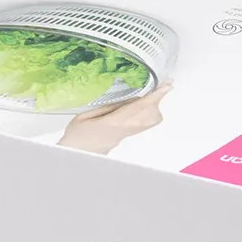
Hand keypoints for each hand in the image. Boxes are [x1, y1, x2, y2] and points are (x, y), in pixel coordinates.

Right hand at [57, 82, 172, 153]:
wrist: (75, 155)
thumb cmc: (76, 136)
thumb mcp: (85, 115)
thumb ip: (106, 106)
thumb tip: (126, 98)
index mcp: (113, 123)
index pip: (139, 107)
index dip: (155, 96)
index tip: (167, 86)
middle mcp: (123, 130)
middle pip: (150, 115)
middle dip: (156, 99)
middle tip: (159, 86)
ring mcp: (125, 135)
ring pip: (149, 122)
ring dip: (153, 108)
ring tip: (149, 96)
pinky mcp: (124, 137)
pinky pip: (142, 126)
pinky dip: (147, 114)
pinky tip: (141, 106)